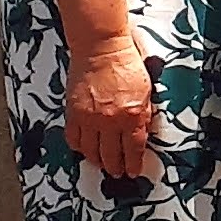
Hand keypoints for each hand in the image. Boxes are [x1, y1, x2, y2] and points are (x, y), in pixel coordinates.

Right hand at [63, 37, 160, 180]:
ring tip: (101, 164)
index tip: (133, 171)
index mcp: (132, 115)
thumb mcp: (146, 91)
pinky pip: (74, 139)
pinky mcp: (73, 112)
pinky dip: (79, 147)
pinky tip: (84, 149)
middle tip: (117, 173)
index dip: (133, 164)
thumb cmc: (125, 63)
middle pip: (111, 155)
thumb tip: (141, 134)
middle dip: (115, 168)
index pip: (133, 150)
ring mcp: (89, 118)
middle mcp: (109, 121)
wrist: (101, 47)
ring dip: (97, 161)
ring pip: (91, 151)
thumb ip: (143, 115)